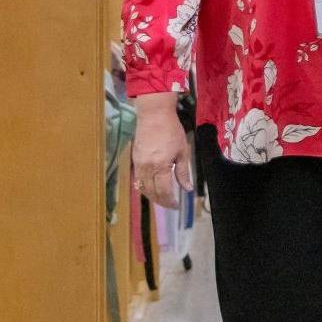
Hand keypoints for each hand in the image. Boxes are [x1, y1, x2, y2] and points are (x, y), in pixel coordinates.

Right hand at [133, 95, 192, 210]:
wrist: (154, 115)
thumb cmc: (171, 131)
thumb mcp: (182, 151)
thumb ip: (183, 172)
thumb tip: (187, 188)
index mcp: (161, 166)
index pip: (164, 191)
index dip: (170, 201)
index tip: (176, 205)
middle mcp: (147, 167)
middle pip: (152, 192)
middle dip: (161, 201)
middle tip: (170, 205)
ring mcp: (139, 164)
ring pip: (143, 187)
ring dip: (152, 196)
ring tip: (162, 199)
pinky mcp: (135, 159)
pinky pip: (138, 178)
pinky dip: (145, 186)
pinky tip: (152, 188)